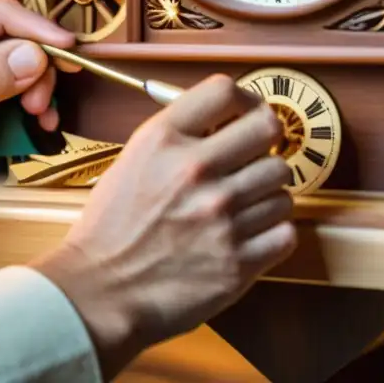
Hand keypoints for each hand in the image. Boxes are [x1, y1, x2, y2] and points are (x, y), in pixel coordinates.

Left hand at [0, 0, 78, 217]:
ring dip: (32, 84)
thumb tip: (39, 54)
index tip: (74, 51)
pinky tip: (31, 116)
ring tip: (38, 116)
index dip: (40, 31)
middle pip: (10, 32)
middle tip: (42, 105)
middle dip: (36, 67)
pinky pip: (2, 71)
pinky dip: (19, 92)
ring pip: (12, 53)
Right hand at [32, 75, 295, 378]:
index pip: (225, 90)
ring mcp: (221, 217)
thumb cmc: (112, 229)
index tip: (246, 113)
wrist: (98, 293)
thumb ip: (179, 134)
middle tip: (254, 158)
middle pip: (269, 130)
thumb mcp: (133, 160)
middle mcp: (195, 171)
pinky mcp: (237, 262)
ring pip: (282, 184)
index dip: (244, 99)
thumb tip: (226, 117)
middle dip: (264, 144)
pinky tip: (247, 235)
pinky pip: (285, 231)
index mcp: (164, 140)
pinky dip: (272, 234)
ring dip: (266, 194)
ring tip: (241, 207)